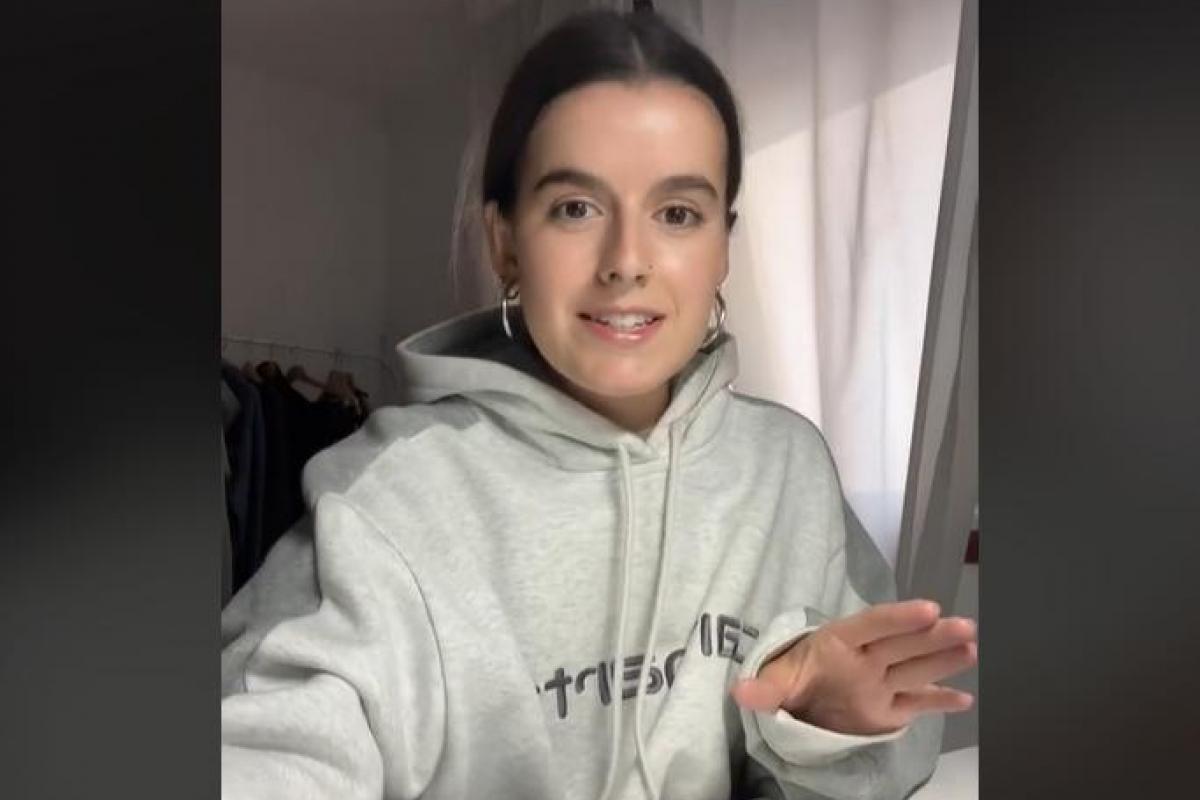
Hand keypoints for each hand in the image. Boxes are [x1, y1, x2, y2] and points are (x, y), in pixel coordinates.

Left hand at [730, 600, 976, 735]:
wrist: (798, 701)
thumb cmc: (790, 678)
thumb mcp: (775, 682)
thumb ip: (763, 688)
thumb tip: (739, 691)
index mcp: (839, 643)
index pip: (871, 625)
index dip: (897, 617)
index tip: (927, 608)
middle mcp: (868, 659)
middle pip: (903, 644)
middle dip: (933, 634)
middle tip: (963, 624)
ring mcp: (882, 683)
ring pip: (917, 668)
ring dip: (944, 658)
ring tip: (971, 645)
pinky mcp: (890, 709)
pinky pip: (918, 702)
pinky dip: (940, 702)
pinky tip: (964, 699)